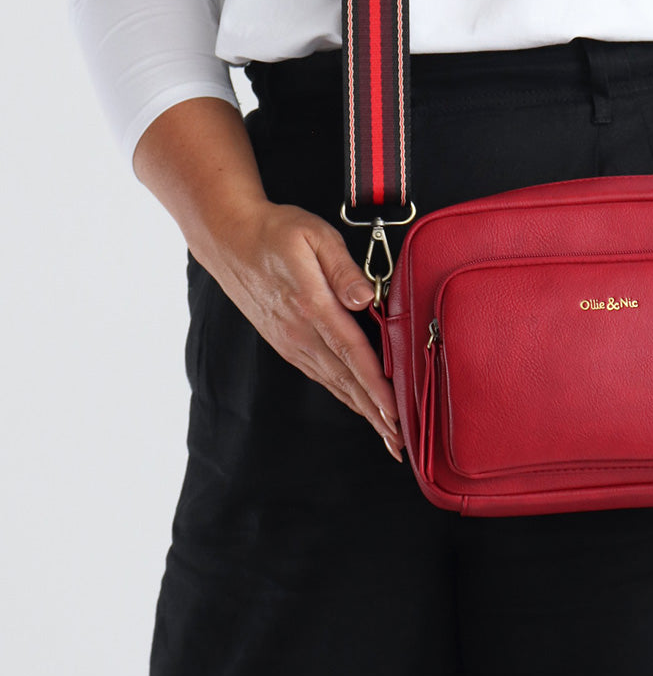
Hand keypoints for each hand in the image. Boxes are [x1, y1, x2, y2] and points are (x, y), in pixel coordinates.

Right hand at [190, 199, 405, 460]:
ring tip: (387, 434)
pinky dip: (343, 394)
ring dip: (362, 410)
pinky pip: (321, 374)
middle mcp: (300, 333)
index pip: (353, 353)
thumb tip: (365, 297)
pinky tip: (358, 405)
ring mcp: (291, 341)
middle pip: (346, 380)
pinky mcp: (285, 343)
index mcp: (313, 307)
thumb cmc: (277, 232)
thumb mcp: (314, 236)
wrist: (229, 238)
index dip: (376, 386)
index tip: (396, 413)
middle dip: (375, 414)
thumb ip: (343, 269)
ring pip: (334, 383)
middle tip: (401, 443)